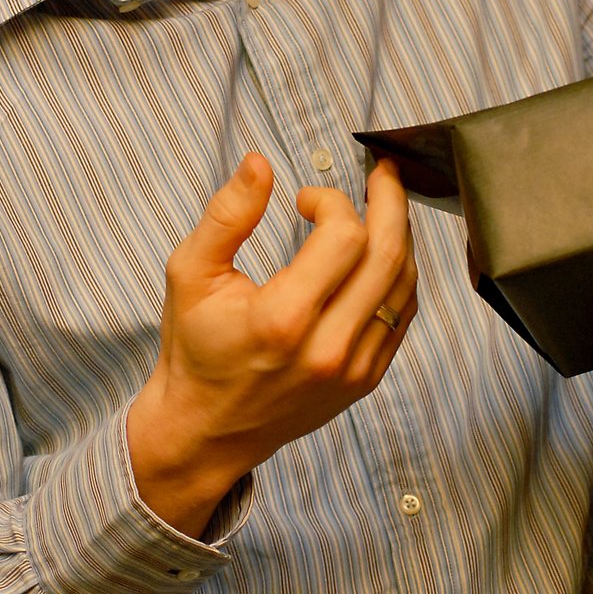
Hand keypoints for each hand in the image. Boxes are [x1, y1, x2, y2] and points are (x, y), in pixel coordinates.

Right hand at [126, 153, 416, 534]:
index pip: (344, 237)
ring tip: (385, 205)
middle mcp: (327, 348)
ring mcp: (353, 369)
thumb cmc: (195, 349)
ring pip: (403, 285)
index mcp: (282, 319)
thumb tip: (260, 163)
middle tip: (382, 173)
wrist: (205, 430)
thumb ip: (226, 215)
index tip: (305, 198)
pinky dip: (398, 275)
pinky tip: (383, 251)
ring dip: (400, 236)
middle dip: (391, 202)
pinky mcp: (365, 380)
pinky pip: (401, 315)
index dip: (332, 200)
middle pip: (388, 256)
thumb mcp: (189, 273)